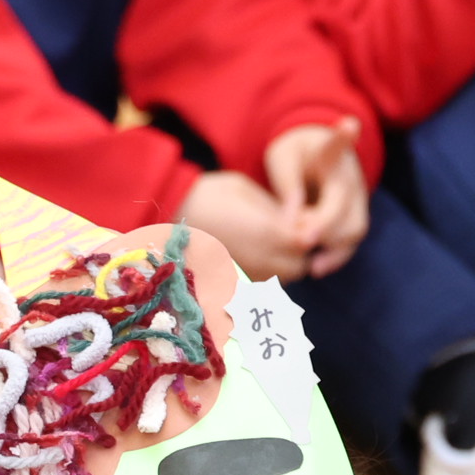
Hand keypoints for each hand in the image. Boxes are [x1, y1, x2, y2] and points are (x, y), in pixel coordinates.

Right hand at [182, 169, 307, 280]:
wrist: (169, 211)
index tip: (298, 219)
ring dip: (282, 264)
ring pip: (280, 279)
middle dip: (297, 251)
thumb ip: (275, 210)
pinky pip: (260, 284)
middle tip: (287, 233)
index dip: (305, 231)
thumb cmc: (208, 193)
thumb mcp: (244, 190)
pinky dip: (264, 272)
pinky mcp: (232, 282)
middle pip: (297, 266)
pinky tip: (254, 255)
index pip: (303, 242)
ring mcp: (244, 274)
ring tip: (269, 244)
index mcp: (263, 232)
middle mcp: (257, 259)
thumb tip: (298, 222)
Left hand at [261, 118, 369, 277]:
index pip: (337, 145)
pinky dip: (334, 258)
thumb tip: (292, 219)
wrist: (314, 162)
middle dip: (325, 226)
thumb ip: (286, 183)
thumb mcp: (281, 158)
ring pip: (353, 230)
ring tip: (310, 264)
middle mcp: (350, 178)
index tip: (349, 124)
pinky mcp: (352, 222)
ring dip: (333, 248)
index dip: (344, 136)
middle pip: (347, 206)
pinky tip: (315, 269)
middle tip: (301, 238)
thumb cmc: (295, 156)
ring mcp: (356, 202)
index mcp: (330, 154)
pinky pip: (349, 244)